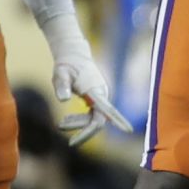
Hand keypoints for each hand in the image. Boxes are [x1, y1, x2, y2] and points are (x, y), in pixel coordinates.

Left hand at [40, 14, 131, 146]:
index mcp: (96, 91)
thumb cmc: (66, 65)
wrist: (73, 56)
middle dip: (82, 130)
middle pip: (97, 121)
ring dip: (78, 124)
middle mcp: (102, 96)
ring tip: (60, 124)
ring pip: (93, 120)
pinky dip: (79, 121)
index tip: (129, 131)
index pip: (109, 112)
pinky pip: (91, 116)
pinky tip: (65, 120)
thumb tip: (63, 99)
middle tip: (60, 126)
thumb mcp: (61, 74)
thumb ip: (62, 86)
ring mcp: (101, 98)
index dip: (118, 122)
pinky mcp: (97, 100)